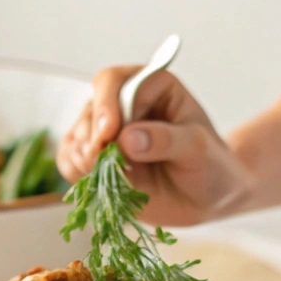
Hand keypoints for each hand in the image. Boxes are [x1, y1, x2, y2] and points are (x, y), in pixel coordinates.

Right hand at [56, 65, 253, 224]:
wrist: (208, 198)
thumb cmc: (210, 165)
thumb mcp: (197, 148)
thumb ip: (164, 140)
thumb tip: (126, 140)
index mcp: (151, 85)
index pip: (113, 82)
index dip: (106, 106)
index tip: (109, 135)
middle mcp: (124, 104)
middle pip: (90, 109)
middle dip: (92, 138)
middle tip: (103, 162)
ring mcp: (108, 133)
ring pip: (76, 137)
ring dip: (84, 158)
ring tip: (107, 176)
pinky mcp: (97, 160)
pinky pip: (70, 161)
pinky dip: (76, 173)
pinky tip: (96, 182)